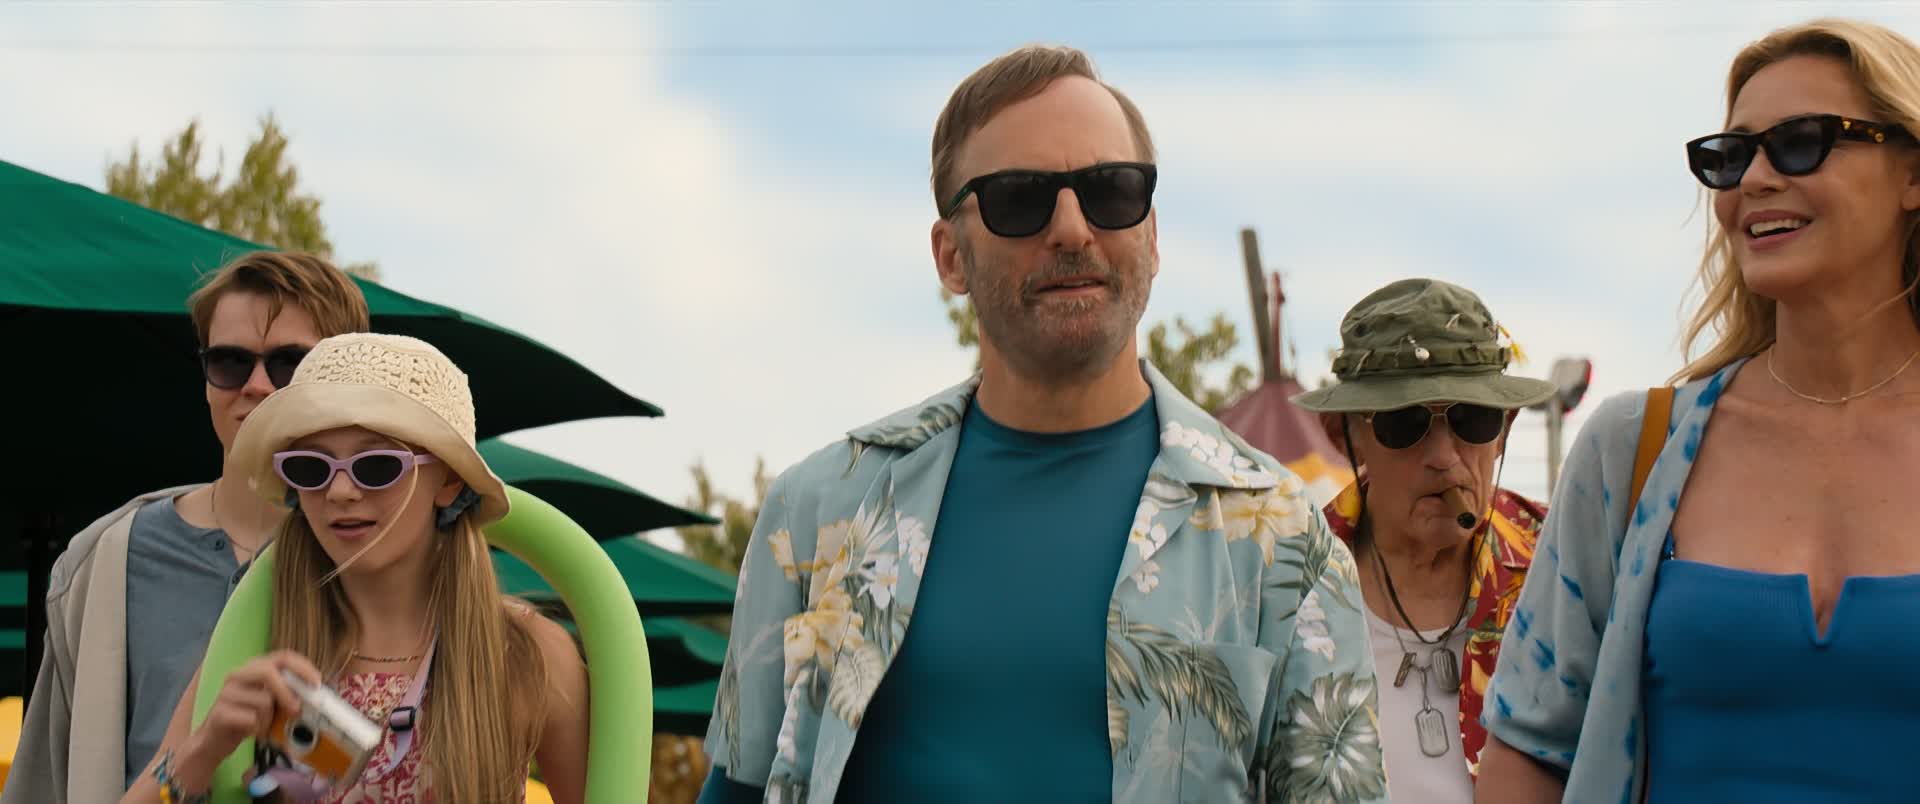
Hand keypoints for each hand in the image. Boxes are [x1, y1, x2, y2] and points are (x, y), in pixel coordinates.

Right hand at [188, 650, 324, 762]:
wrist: (215, 741)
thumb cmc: (248, 719)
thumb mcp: (271, 704)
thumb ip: (288, 694)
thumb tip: (315, 695)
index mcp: (255, 668)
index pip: (282, 656)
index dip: (302, 666)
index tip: (316, 682)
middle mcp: (238, 675)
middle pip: (268, 671)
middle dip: (287, 691)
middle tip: (296, 709)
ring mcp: (226, 693)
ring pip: (262, 700)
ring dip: (269, 718)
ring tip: (262, 725)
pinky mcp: (219, 712)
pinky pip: (250, 718)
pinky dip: (257, 729)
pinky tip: (250, 731)